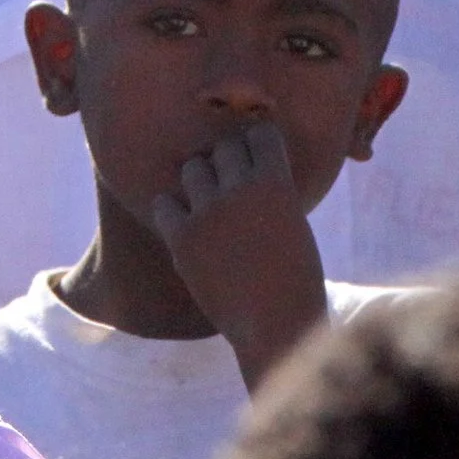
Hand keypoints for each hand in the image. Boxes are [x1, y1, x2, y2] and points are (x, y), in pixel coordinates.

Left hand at [152, 123, 328, 390]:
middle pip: (222, 148)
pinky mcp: (182, 237)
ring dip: (200, 182)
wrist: (275, 324)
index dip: (257, 146)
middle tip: (232, 186)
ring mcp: (208, 212)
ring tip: (211, 206)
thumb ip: (270, 190)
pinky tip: (186, 224)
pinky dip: (173, 210)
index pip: (258, 133)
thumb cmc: (295, 278)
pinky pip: (164, 203)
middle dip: (228, 163)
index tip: (256, 160)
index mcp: (277, 181)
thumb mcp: (294, 221)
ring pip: (192, 169)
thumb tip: (245, 163)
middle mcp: (240, 188)